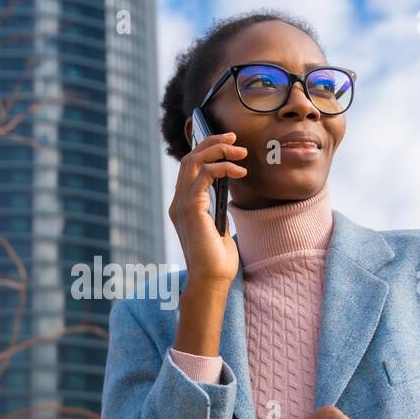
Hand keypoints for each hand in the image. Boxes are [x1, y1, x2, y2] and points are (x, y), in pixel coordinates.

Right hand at [169, 130, 246, 287]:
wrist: (211, 280)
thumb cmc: (217, 260)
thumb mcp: (219, 228)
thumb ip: (216, 209)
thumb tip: (226, 190)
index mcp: (183, 207)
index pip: (189, 169)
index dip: (206, 151)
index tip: (228, 144)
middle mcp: (178, 203)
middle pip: (189, 159)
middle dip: (212, 142)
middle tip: (234, 138)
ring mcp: (181, 204)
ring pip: (194, 161)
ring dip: (219, 150)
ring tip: (241, 151)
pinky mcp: (191, 208)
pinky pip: (204, 174)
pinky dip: (222, 167)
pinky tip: (239, 171)